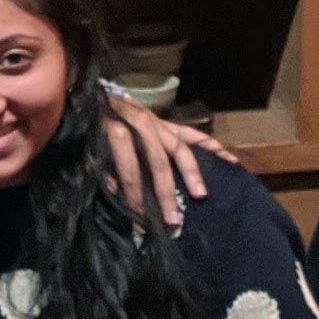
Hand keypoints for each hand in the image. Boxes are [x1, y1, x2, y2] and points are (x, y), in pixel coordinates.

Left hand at [102, 88, 230, 227]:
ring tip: (201, 194)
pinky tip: (229, 159)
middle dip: (166, 193)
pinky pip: (192, 134)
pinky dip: (212, 145)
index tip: (139, 225)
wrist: (95, 94)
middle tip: (173, 219)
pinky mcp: (166, 122)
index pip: (130, 172)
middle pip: (159, 163)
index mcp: (118, 131)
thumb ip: (103, 169)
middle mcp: (142, 126)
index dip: (135, 199)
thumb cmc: (90, 124)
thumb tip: (118, 192)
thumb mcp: (89, 146)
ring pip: (180, 148)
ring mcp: (158, 123)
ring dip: (192, 173)